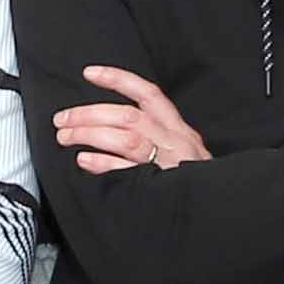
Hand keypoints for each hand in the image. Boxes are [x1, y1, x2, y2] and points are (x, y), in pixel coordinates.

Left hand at [51, 64, 207, 175]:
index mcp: (178, 129)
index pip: (148, 94)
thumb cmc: (195, 181)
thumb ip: (155, 136)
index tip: (90, 73)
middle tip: (62, 119)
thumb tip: (110, 125)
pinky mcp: (162, 186)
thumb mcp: (183, 151)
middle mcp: (175, 141)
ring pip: (126, 139)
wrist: (220, 209)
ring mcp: (169, 163)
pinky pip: (127, 171)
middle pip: (128, 117)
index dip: (119, 80)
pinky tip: (84, 160)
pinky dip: (103, 163)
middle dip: (90, 114)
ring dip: (90, 135)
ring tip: (66, 136)